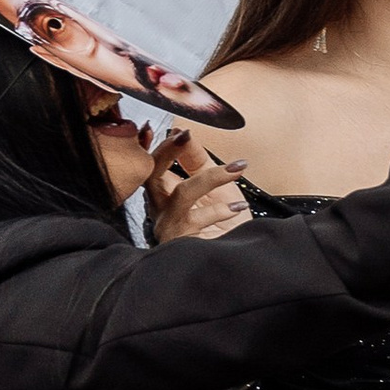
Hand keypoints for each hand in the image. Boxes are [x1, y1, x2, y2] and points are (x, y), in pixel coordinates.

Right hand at [145, 128, 249, 244]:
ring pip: (182, 194)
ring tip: (235, 169)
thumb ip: (196, 158)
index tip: (176, 130)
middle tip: (184, 136)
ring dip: (211, 177)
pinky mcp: (181, 243)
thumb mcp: (212, 184)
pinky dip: (221, 209)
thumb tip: (183, 133)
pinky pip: (199, 219)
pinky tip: (237, 207)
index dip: (159, 146)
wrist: (236, 259)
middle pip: (152, 176)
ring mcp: (169, 228)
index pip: (152, 165)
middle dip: (167, 152)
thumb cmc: (223, 225)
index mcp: (165, 194)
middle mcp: (161, 211)